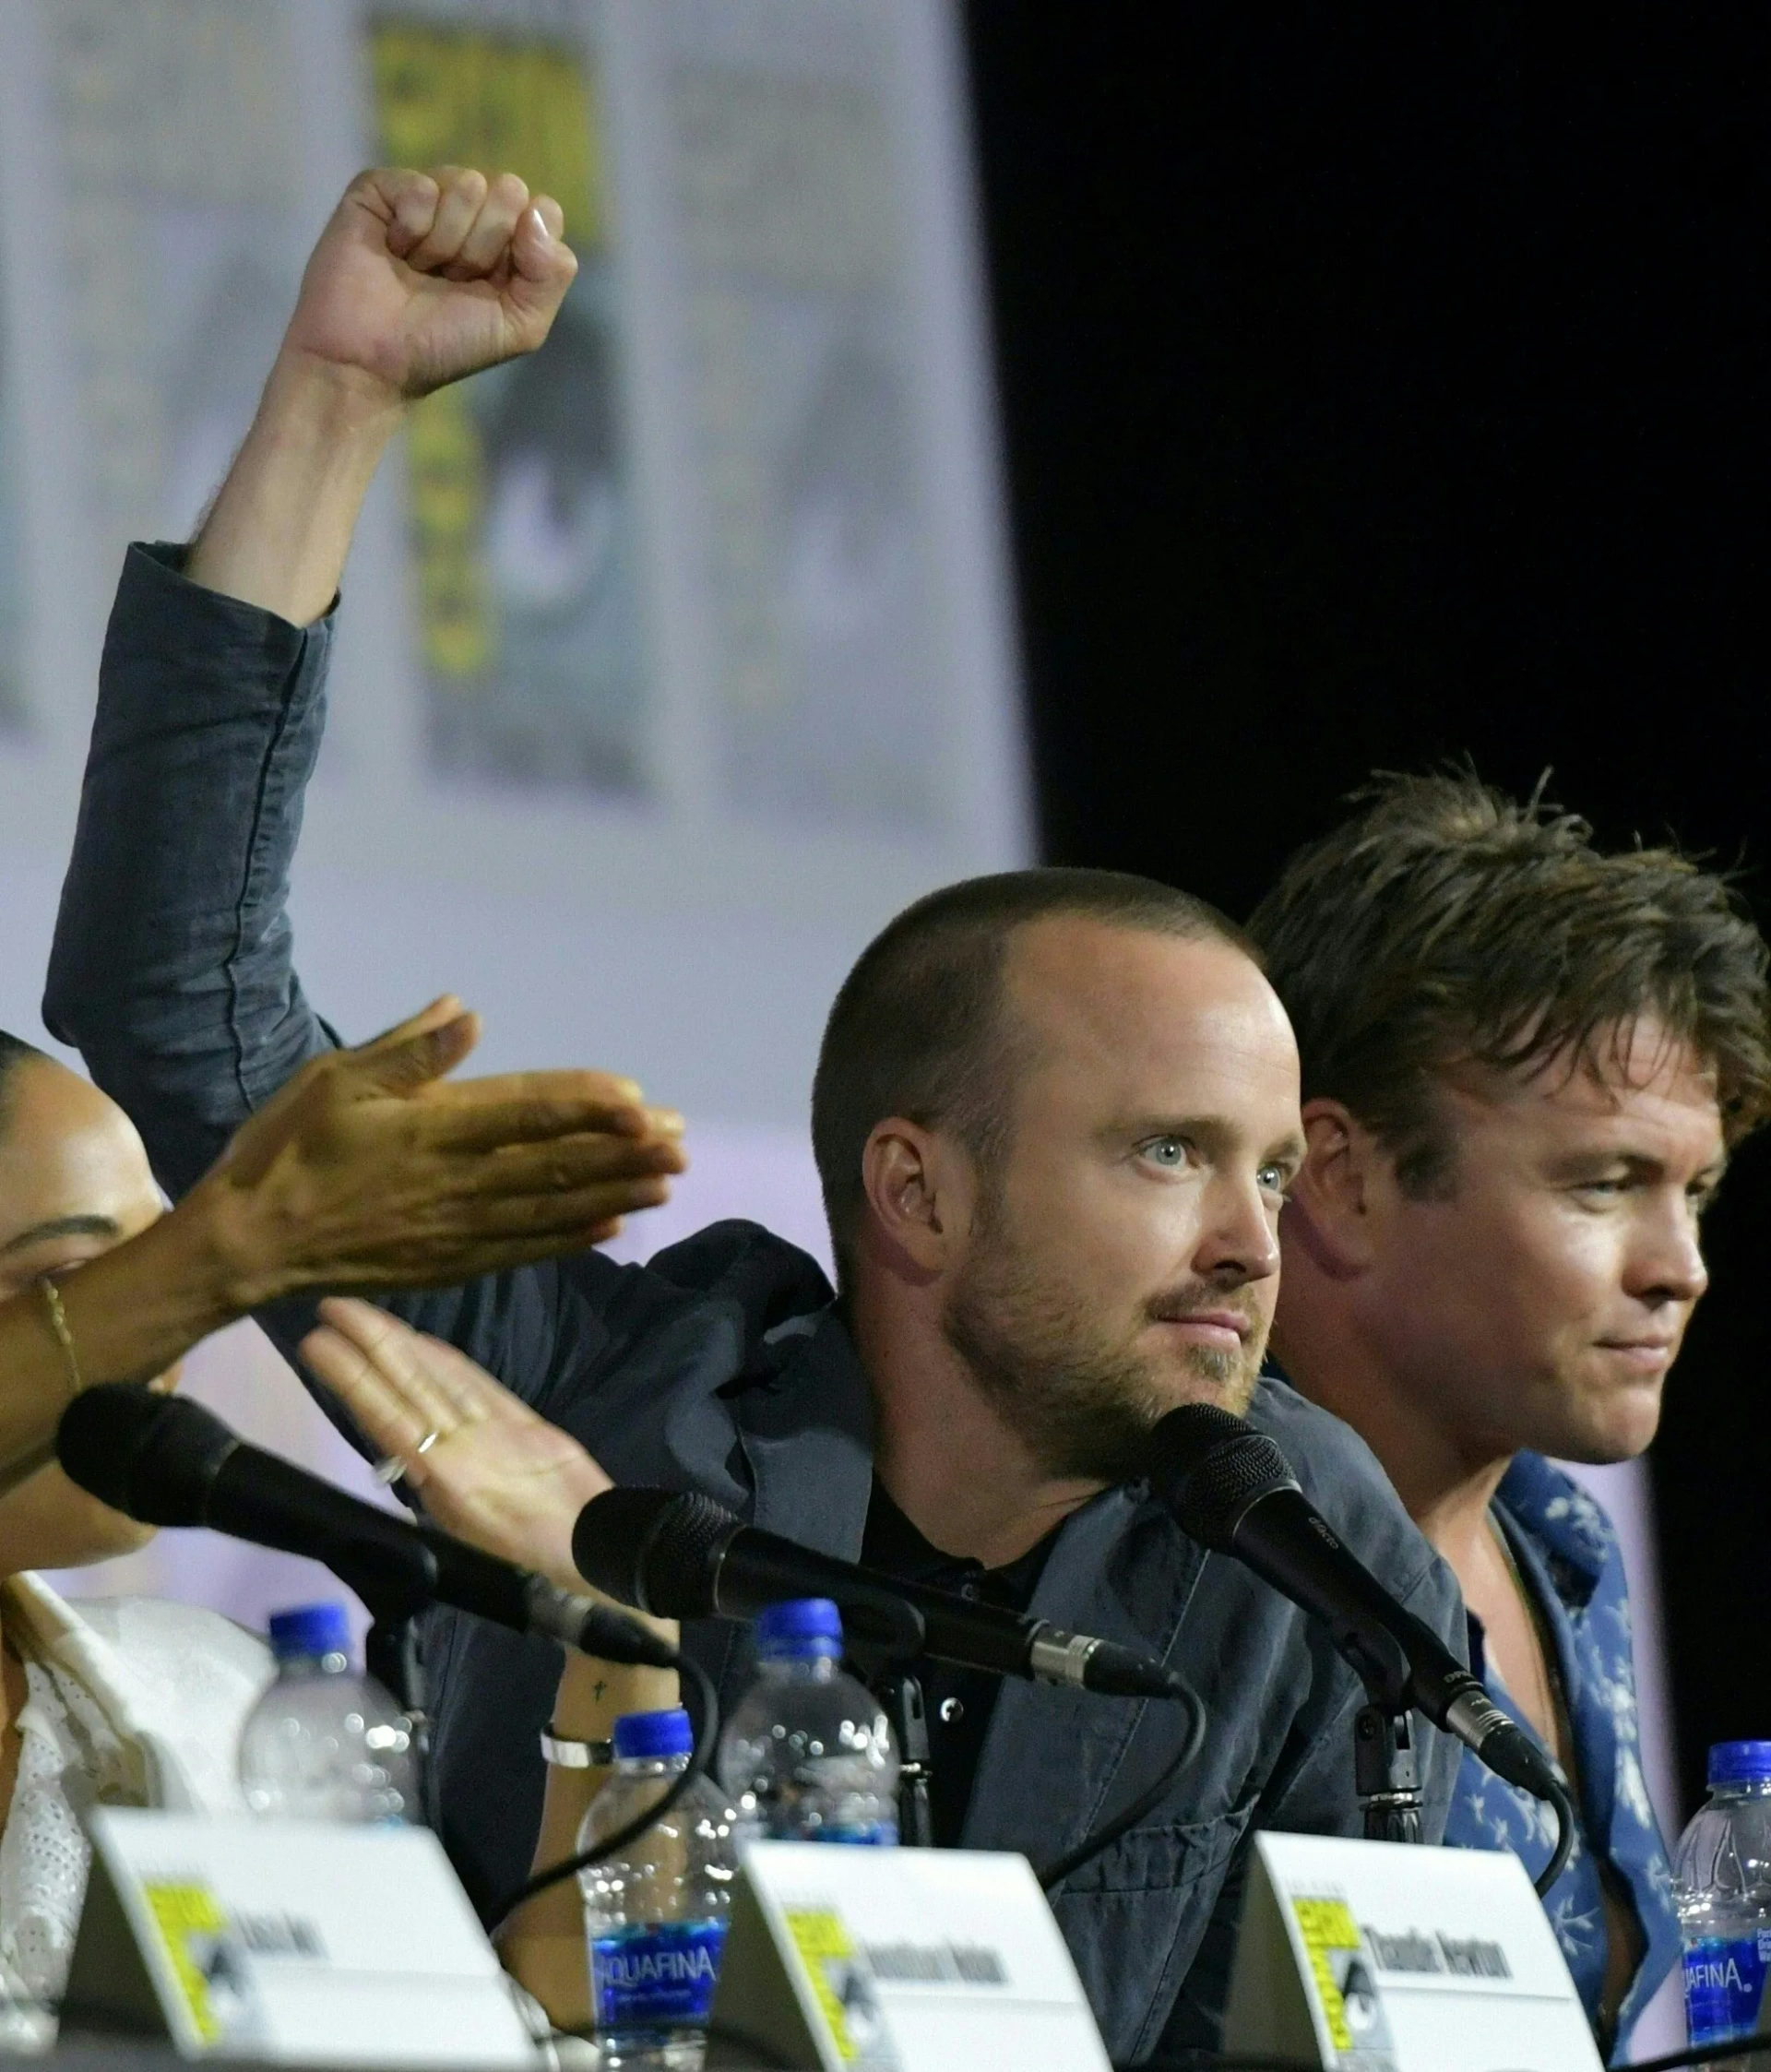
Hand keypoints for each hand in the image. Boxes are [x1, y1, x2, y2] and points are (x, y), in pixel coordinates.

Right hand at [187, 996, 685, 1308]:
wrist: (246, 1245)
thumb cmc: (285, 1150)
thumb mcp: (335, 1080)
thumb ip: (409, 1051)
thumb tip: (470, 1012)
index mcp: (430, 1131)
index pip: (527, 1114)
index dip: (586, 1105)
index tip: (638, 1098)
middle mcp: (455, 1184)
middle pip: (555, 1165)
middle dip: (623, 1152)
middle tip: (680, 1141)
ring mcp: (456, 1231)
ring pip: (552, 1210)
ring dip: (614, 1193)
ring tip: (667, 1180)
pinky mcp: (449, 1265)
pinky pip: (524, 1250)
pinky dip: (572, 1238)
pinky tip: (612, 1226)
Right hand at [283, 166, 578, 406]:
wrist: (372, 361)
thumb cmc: (445, 346)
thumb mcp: (521, 326)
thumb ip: (552, 273)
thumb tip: (536, 211)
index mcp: (509, 240)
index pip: (544, 210)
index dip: (524, 251)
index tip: (492, 287)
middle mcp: (471, 211)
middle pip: (510, 191)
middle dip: (483, 249)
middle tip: (450, 281)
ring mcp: (427, 195)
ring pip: (468, 184)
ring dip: (445, 244)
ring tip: (417, 271)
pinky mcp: (382, 187)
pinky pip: (422, 187)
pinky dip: (411, 230)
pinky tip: (392, 252)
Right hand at [301, 1297, 610, 1593]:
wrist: (591, 1545)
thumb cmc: (519, 1557)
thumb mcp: (458, 1535)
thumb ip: (430, 1488)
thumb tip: (403, 1455)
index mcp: (444, 1478)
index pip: (385, 1416)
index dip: (351, 1377)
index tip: (318, 1343)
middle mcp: (466, 1442)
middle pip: (410, 1381)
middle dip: (370, 1339)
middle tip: (332, 1305)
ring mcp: (498, 1424)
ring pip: (440, 1373)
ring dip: (400, 1340)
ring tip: (365, 1315)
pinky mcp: (526, 1416)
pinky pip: (477, 1380)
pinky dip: (446, 1358)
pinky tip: (423, 1341)